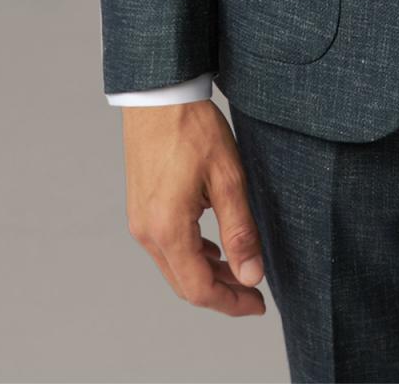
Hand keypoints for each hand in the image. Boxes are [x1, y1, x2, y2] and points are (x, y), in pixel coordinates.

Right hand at [121, 99, 267, 317]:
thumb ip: (240, 230)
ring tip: (241, 268)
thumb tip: (252, 275)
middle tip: (255, 291)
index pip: (199, 289)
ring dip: (207, 274)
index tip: (258, 304)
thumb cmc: (193, 128)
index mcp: (168, 229)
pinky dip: (192, 255)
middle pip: (185, 283)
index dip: (231, 303)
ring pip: (175, 266)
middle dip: (222, 292)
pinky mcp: (140, 208)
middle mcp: (147, 232)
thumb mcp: (227, 177)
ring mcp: (140, 221)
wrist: (159, 94)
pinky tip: (214, 248)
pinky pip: (166, 246)